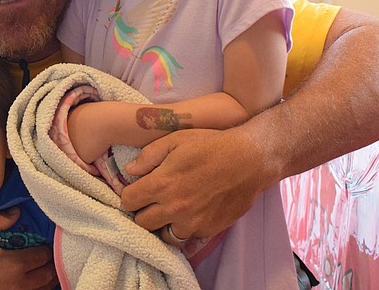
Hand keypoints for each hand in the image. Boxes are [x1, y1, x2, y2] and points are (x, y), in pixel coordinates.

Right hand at [0, 208, 57, 289]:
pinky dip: (39, 288)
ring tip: (48, 268)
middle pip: (48, 274)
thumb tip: (18, 212)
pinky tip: (36, 281)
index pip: (43, 256)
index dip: (47, 248)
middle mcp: (19, 283)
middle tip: (50, 254)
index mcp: (14, 264)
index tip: (45, 242)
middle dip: (52, 263)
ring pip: (43, 289)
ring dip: (49, 278)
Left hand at [120, 128, 268, 239]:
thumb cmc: (211, 145)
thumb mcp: (175, 140)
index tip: (136, 190)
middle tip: (152, 200)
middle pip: (142, 223)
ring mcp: (192, 222)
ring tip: (170, 210)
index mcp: (162, 184)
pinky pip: (188, 237)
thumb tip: (130, 170)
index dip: (130, 194)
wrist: (250, 159)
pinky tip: (191, 213)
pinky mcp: (209, 230)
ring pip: (164, 235)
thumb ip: (149, 156)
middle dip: (143, 211)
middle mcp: (174, 208)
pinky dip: (185, 227)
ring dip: (163, 224)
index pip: (128, 201)